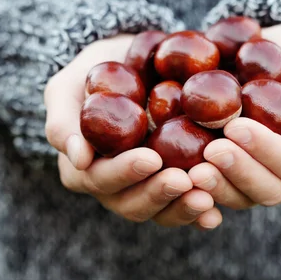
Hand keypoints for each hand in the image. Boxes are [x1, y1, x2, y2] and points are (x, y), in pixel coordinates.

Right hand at [44, 34, 221, 228]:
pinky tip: (216, 214)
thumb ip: (64, 121)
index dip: (125, 172)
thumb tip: (80, 158)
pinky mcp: (171, 184)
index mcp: (83, 169)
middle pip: (131, 203)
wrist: (131, 65)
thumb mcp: (67, 89)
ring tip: (206, 198)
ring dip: (182, 208)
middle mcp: (113, 186)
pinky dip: (198, 214)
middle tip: (185, 180)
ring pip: (159, 211)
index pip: (101, 178)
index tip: (151, 158)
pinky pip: (183, 206)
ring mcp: (143, 188)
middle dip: (158, 193)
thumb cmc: (92, 75)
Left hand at [189, 24, 280, 208]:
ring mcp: (267, 179)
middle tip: (210, 150)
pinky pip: (223, 193)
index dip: (266, 150)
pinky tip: (184, 177)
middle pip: (271, 189)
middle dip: (239, 171)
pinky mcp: (237, 177)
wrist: (268, 58)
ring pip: (245, 197)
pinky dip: (203, 191)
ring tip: (193, 172)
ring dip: (219, 187)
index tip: (234, 127)